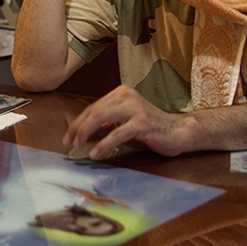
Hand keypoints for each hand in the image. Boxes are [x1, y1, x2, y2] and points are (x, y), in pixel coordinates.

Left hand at [62, 85, 187, 158]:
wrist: (178, 132)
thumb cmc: (151, 130)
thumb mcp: (123, 126)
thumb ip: (104, 127)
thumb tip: (81, 135)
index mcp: (121, 93)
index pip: (93, 107)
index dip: (78, 123)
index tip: (68, 137)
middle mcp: (127, 96)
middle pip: (94, 110)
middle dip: (78, 128)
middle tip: (69, 142)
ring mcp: (135, 108)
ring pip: (102, 117)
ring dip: (86, 133)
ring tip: (77, 146)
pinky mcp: (142, 123)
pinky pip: (118, 133)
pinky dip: (104, 144)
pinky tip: (95, 153)